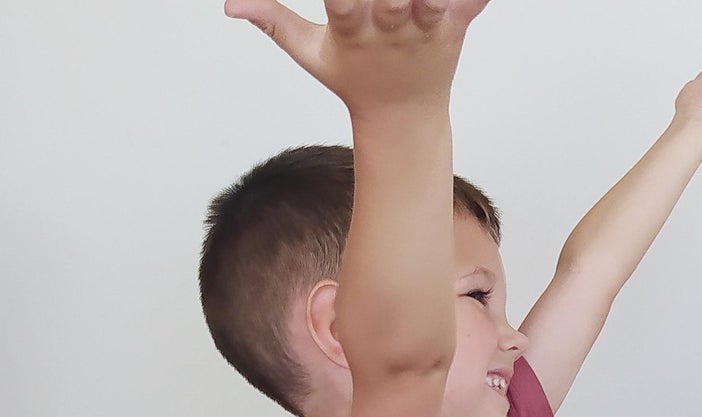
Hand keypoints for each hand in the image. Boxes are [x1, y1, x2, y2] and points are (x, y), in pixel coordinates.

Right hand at [224, 0, 488, 114]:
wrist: (405, 119)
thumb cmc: (355, 78)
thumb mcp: (311, 53)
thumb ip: (273, 21)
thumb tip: (228, 5)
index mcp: (352, 30)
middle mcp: (391, 27)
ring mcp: (425, 27)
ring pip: (430, 0)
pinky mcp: (455, 27)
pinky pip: (471, 4)